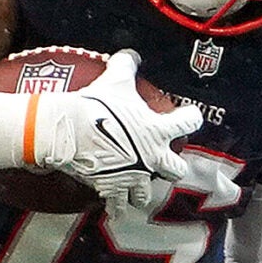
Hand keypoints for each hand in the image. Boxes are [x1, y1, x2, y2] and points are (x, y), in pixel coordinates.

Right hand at [40, 48, 204, 220]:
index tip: (189, 116)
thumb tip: (132, 54)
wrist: (70, 131)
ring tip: (135, 183)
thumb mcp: (115, 79)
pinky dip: (117, 207)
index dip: (191, 117)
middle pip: (176, 170)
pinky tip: (115, 208)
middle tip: (162, 159)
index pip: (189, 122)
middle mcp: (153, 158)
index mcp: (159, 131)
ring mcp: (134, 177)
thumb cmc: (97, 104)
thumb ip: (127, 65)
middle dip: (172, 166)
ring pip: (146, 193)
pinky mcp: (114, 189)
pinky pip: (118, 206)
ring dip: (142, 189)